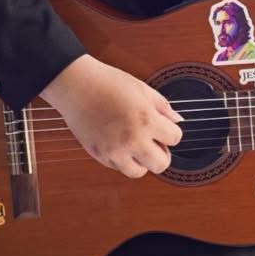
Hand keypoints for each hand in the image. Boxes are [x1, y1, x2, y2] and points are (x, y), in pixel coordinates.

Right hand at [41, 54, 184, 178]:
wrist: (76, 85)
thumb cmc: (109, 82)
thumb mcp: (143, 89)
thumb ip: (163, 107)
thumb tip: (178, 120)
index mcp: (146, 119)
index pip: (175, 138)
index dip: (172, 132)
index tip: (165, 127)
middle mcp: (132, 139)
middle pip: (161, 164)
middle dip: (162, 153)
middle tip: (156, 142)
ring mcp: (114, 150)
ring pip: (139, 172)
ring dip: (142, 161)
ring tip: (137, 145)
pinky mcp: (99, 155)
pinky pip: (119, 168)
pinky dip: (124, 160)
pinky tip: (121, 143)